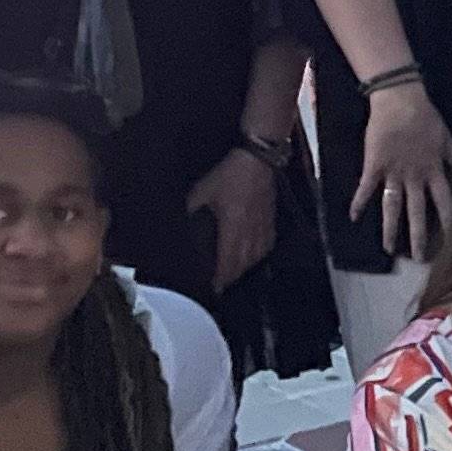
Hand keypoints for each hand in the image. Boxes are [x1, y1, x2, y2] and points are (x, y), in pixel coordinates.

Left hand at [188, 145, 280, 293]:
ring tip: (231, 275)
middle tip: (217, 285)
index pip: (226, 264)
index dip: (218, 280)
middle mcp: (249, 235)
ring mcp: (262, 230)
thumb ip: (191, 210)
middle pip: (240, 267)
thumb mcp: (202, 191)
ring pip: (253, 261)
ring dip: (241, 270)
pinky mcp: (270, 224)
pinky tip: (249, 257)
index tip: (210, 289)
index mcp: (232, 229)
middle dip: (228, 279)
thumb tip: (180, 226)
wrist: (258, 161)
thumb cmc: (229, 176)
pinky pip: (264, 249)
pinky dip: (255, 257)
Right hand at [353, 81, 451, 261]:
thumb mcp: (445, 137)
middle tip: (419, 258)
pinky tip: (353, 217)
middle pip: (418, 212)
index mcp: (434, 170)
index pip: (444, 201)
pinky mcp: (375, 165)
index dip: (448, 220)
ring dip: (390, 229)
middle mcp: (415, 177)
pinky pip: (366, 187)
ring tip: (389, 249)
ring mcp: (394, 173)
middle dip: (418, 236)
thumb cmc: (425, 115)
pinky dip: (358, 202)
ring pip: (392, 207)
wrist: (400, 100)